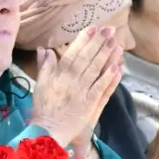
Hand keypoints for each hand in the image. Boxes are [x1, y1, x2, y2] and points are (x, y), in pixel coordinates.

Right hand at [30, 26, 123, 148]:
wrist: (47, 130)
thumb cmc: (43, 108)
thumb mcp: (40, 84)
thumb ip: (44, 66)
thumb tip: (44, 49)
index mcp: (59, 74)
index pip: (73, 52)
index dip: (84, 39)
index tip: (93, 28)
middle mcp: (71, 80)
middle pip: (88, 58)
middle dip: (99, 43)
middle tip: (110, 30)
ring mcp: (82, 92)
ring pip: (96, 70)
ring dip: (107, 56)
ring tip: (117, 43)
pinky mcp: (90, 104)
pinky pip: (102, 88)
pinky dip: (110, 77)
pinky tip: (118, 67)